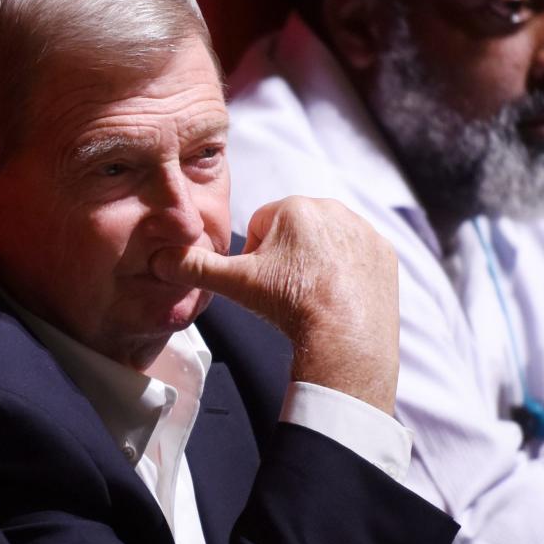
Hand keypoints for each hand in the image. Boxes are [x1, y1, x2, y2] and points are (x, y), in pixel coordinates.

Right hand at [150, 196, 398, 412]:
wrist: (345, 336)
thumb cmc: (288, 305)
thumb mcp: (235, 284)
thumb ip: (196, 266)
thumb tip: (159, 258)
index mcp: (294, 206)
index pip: (262, 225)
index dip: (255, 257)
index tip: (263, 282)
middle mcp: (332, 208)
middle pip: (295, 231)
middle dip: (286, 256)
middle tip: (285, 291)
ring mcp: (363, 230)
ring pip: (326, 242)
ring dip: (315, 262)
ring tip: (311, 296)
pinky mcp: (384, 252)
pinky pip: (356, 256)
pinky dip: (345, 273)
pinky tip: (337, 297)